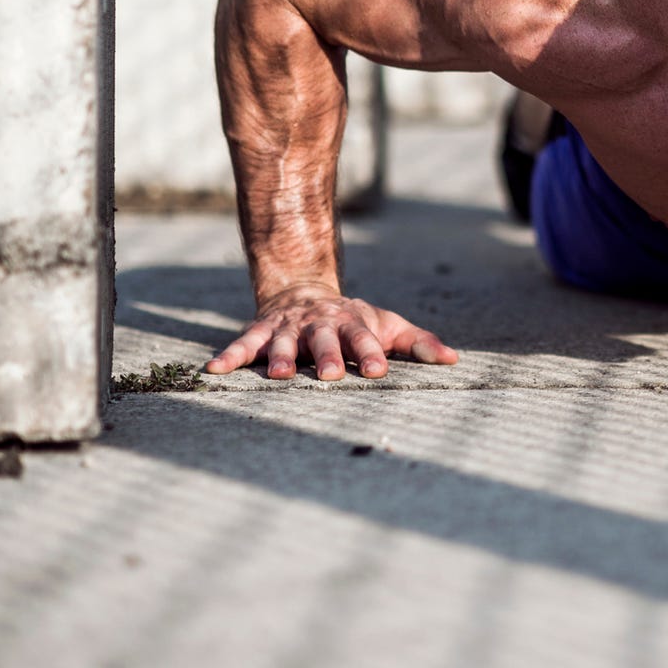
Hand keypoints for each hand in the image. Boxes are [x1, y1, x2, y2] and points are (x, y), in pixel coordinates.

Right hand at [204, 290, 460, 380]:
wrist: (304, 290)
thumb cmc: (353, 319)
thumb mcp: (388, 326)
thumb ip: (419, 343)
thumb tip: (454, 360)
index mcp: (351, 324)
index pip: (364, 339)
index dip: (370, 353)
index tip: (379, 371)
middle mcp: (319, 325)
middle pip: (323, 340)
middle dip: (326, 356)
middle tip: (329, 375)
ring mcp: (288, 328)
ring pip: (283, 342)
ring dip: (280, 358)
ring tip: (279, 376)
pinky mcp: (260, 331)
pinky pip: (243, 343)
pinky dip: (229, 356)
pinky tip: (213, 371)